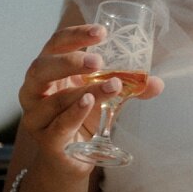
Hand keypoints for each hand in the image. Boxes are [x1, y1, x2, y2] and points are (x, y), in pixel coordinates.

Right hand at [19, 23, 163, 173]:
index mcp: (49, 70)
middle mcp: (35, 90)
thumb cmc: (84, 117)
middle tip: (99, 61)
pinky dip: (75, 113)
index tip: (102, 32)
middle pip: (41, 68)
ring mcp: (36, 116)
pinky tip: (89, 103)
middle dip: (70, 62)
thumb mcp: (107, 97)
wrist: (71, 159)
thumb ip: (129, 87)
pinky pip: (58, 125)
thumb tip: (157, 83)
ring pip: (54, 99)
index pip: (56, 44)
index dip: (75, 35)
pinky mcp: (46, 139)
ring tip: (112, 85)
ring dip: (84, 91)